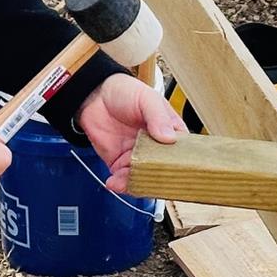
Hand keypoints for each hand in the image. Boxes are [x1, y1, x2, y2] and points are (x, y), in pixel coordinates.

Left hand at [74, 74, 187, 191]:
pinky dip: (121, 185)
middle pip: (164, 170)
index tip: (179, 170)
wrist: (94, 95)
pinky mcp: (120, 164)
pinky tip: (115, 181)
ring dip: (138, 182)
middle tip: (152, 179)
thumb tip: (169, 137)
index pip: (182, 152)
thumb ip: (158, 116)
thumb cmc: (125, 91)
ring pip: (145, 179)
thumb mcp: (147, 98)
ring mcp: (138, 157)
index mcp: (169, 131)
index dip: (183, 163)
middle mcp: (155, 148)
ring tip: (128, 178)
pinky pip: (124, 180)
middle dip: (159, 178)